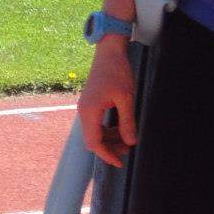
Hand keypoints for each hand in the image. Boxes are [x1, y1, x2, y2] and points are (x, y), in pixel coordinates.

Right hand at [77, 37, 136, 166]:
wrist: (108, 51)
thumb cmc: (117, 72)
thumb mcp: (126, 98)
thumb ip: (127, 122)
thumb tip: (130, 142)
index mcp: (90, 111)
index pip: (94, 142)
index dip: (107, 155)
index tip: (120, 163)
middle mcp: (84, 111)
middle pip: (92, 139)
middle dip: (109, 148)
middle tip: (128, 149)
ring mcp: (85, 107)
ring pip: (94, 132)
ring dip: (109, 139)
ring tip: (127, 140)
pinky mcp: (90, 103)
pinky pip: (96, 123)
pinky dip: (106, 129)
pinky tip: (120, 128)